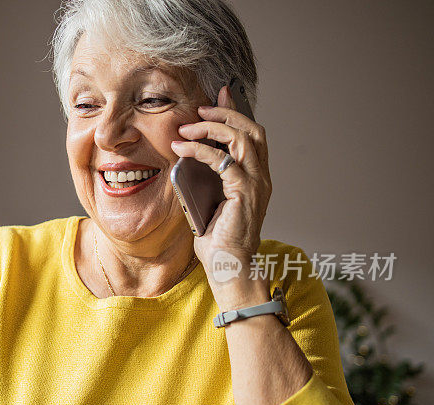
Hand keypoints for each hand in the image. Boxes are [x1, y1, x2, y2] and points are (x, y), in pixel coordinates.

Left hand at [171, 85, 271, 291]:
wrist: (229, 268)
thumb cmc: (218, 241)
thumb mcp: (209, 202)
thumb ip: (206, 180)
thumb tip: (185, 158)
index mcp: (256, 178)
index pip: (252, 136)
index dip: (237, 112)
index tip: (220, 95)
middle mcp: (261, 178)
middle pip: (252, 131)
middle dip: (227, 113)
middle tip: (201, 107)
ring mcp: (256, 185)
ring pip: (242, 140)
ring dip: (213, 127)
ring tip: (187, 126)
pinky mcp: (243, 193)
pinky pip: (224, 161)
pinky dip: (202, 150)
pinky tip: (184, 148)